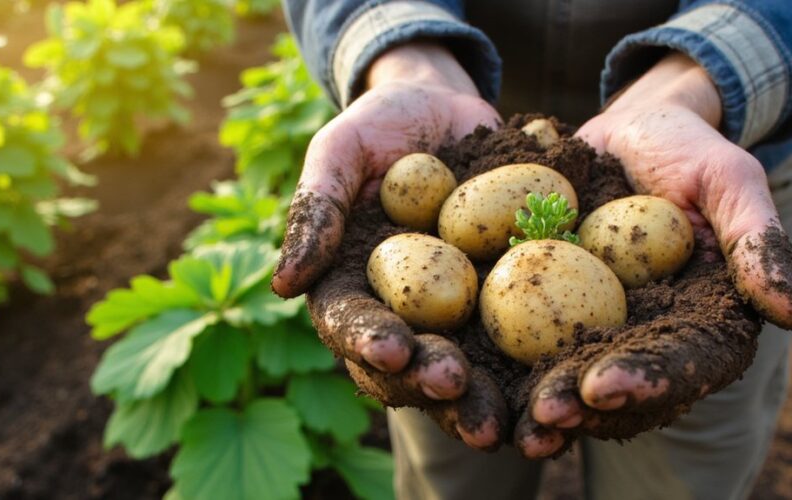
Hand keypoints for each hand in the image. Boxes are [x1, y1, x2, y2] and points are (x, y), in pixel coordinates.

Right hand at [273, 43, 508, 448]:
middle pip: (407, 363)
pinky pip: (519, 339)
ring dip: (479, 398)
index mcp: (353, 285)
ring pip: (464, 368)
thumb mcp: (340, 150)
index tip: (392, 349)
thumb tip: (284, 285)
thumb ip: (315, 209)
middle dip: (427, 381)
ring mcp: (453, 312)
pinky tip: (555, 384)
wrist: (447, 108)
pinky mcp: (504, 301)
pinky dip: (534, 367)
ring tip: (502, 422)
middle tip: (452, 388)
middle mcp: (401, 311)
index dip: (368, 340)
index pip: (351, 323)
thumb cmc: (381, 125)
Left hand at [517, 53, 791, 457]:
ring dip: (532, 399)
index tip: (607, 385)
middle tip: (543, 417)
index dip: (649, 379)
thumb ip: (754, 238)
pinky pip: (516, 336)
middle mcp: (640, 334)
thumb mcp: (725, 179)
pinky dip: (494, 356)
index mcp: (695, 319)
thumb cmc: (682, 149)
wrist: (618, 130)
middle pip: (614, 383)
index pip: (681, 362)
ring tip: (503, 418)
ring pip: (561, 373)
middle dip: (579, 403)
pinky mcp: (541, 306)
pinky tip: (463, 370)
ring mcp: (587, 324)